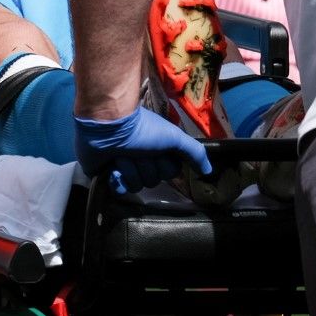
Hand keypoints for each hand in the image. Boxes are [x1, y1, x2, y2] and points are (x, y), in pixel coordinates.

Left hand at [74, 107, 211, 195]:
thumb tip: (209, 171)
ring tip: (121, 154)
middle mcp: (143, 159)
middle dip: (144, 166)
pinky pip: (118, 190)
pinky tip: (113, 169)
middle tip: (136, 151)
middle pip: (152, 181)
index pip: (169, 173)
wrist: (107, 125)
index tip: (156, 151)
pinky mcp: (108, 174)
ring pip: (136, 185)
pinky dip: (117, 180)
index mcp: (157, 151)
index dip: (163, 166)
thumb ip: (193, 152)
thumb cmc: (142, 128)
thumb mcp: (173, 137)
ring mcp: (125, 167)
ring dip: (129, 169)